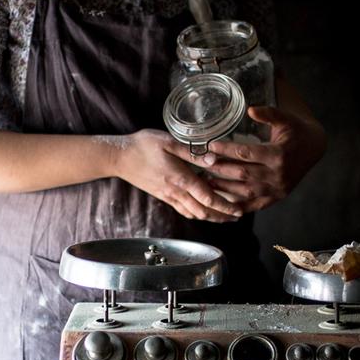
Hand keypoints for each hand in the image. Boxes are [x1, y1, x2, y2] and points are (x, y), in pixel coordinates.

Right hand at [113, 129, 243, 221]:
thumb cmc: (143, 145)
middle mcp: (175, 192)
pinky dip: (197, 213)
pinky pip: (183, 210)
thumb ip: (193, 153)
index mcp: (180, 178)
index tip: (239, 209)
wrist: (119, 157)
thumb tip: (214, 160)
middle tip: (238, 215)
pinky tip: (203, 211)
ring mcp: (168, 196)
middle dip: (222, 215)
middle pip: (203, 211)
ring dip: (211, 217)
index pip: (208, 198)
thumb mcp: (169, 142)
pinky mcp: (163, 196)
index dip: (225, 206)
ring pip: (194, 213)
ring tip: (225, 216)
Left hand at [194, 106, 325, 211]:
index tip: (209, 146)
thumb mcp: (285, 118)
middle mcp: (277, 175)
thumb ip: (268, 114)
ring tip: (206, 183)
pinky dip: (239, 206)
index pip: (246, 153)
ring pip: (245, 192)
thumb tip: (250, 108)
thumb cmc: (296, 131)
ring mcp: (277, 189)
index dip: (225, 150)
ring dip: (224, 188)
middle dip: (220, 169)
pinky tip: (223, 203)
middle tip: (202, 165)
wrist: (314, 148)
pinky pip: (255, 205)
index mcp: (278, 155)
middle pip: (242, 174)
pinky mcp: (277, 197)